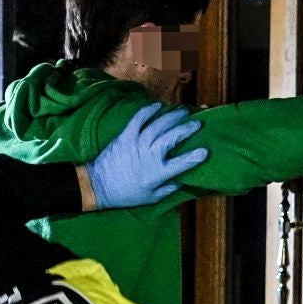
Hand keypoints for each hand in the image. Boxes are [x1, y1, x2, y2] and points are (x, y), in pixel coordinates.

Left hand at [87, 102, 207, 209]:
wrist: (98, 186)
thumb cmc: (125, 194)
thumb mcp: (150, 198)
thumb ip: (168, 189)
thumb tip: (182, 180)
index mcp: (157, 173)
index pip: (182, 163)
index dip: (195, 156)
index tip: (205, 150)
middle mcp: (149, 156)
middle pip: (172, 138)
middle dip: (187, 129)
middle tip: (196, 123)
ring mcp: (136, 144)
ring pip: (159, 125)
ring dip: (172, 117)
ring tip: (183, 112)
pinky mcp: (125, 136)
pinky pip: (138, 119)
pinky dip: (148, 110)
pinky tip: (158, 105)